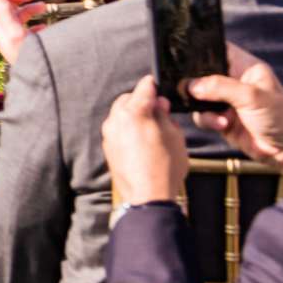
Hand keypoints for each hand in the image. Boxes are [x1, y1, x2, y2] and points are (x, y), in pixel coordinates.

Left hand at [0, 0, 48, 67]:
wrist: (43, 81)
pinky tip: (44, 26)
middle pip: (4, 11)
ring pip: (19, 19)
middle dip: (17, 0)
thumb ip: (4, 13)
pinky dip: (36, 24)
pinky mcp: (28, 47)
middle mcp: (5, 36)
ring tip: (44, 7)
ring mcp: (16, 42)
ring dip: (30, 10)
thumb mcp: (16, 33)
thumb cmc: (30, 59)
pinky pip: (29, 31)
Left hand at [101, 75, 187, 206]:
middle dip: (142, 100)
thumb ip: (165, 116)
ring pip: (120, 114)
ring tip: (151, 126)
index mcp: (134, 112)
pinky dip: (127, 128)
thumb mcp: (175, 137)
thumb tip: (160, 104)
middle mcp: (117, 119)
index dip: (154, 85)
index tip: (158, 85)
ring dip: (133, 114)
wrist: (148, 196)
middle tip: (159, 109)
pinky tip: (141, 139)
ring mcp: (109, 133)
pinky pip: (117, 129)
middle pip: (128, 99)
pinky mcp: (107, 146)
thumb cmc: (166, 166)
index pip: (144, 88)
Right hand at [190, 44, 282, 184]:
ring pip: (198, 96)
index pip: (218, 49)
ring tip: (220, 117)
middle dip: (195, 83)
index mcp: (246, 67)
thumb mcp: (252, 97)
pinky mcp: (221, 118)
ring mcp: (227, 100)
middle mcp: (234, 81)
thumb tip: (190, 85)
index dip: (201, 50)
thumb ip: (220, 87)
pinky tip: (223, 126)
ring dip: (204, 107)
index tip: (182, 55)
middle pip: (202, 73)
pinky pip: (202, 115)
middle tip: (190, 90)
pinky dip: (208, 120)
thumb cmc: (281, 118)